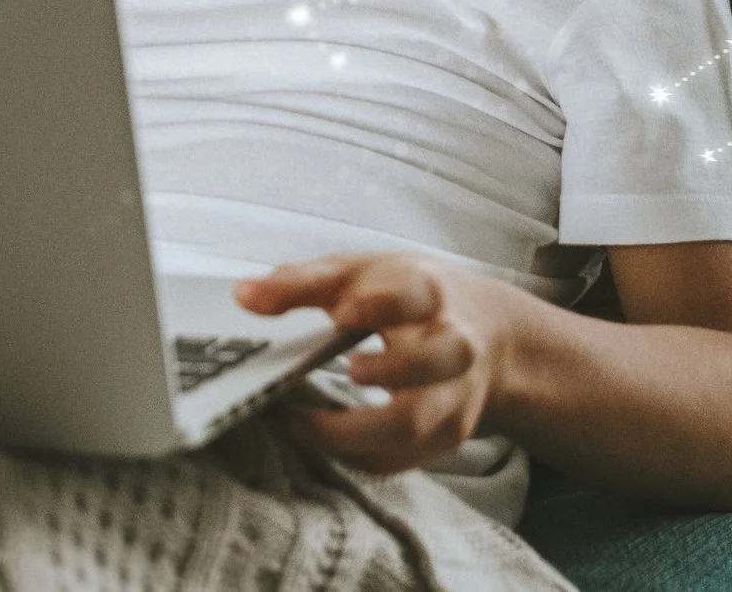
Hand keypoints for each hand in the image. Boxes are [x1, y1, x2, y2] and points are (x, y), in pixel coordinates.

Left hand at [235, 252, 515, 474]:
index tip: (340, 313)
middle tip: (349, 372)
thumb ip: (301, 283)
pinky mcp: (445, 435)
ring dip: (360, 431)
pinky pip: (402, 458)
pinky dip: (359, 456)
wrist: (488, 332)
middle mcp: (451, 346)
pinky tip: (322, 442)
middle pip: (437, 361)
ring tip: (307, 424)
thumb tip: (243, 296)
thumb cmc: (407, 296)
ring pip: (418, 423)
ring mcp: (452, 396)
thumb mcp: (361, 273)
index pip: (414, 296)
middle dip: (393, 369)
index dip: (379, 306)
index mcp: (427, 293)